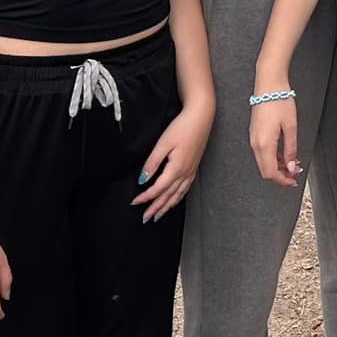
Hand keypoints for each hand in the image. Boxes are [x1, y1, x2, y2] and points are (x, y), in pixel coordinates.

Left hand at [132, 107, 210, 222]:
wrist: (201, 117)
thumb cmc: (182, 128)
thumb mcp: (163, 144)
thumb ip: (152, 163)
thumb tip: (142, 179)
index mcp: (176, 168)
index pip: (158, 188)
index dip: (145, 197)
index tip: (134, 202)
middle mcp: (185, 173)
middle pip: (168, 196)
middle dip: (156, 208)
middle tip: (146, 218)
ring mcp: (191, 171)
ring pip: (178, 195)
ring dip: (167, 206)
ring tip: (158, 216)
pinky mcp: (194, 167)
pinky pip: (185, 189)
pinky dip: (178, 198)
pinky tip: (174, 200)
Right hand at [248, 92, 303, 187]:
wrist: (269, 85)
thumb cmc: (280, 102)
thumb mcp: (291, 127)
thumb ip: (291, 150)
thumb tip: (291, 168)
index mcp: (264, 144)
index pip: (270, 172)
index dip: (282, 180)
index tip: (293, 181)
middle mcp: (255, 143)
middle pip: (265, 170)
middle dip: (280, 175)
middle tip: (294, 174)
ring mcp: (253, 138)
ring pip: (263, 161)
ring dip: (277, 166)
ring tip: (292, 163)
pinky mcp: (255, 133)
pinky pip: (262, 152)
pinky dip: (273, 157)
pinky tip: (284, 154)